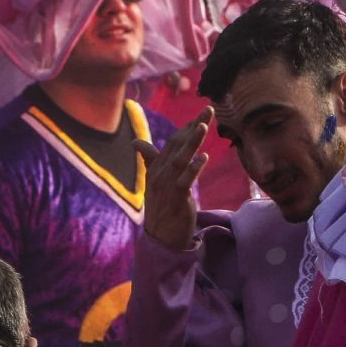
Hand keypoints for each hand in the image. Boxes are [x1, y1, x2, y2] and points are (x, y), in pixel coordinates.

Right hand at [137, 113, 210, 251]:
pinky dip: (193, 168)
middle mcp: (160, 174)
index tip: (203, 112)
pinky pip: (184, 181)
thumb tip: (136, 142)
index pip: (174, 142)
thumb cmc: (162, 207)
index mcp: (157, 168)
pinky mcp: (175, 199)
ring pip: (180, 159)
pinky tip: (202, 157)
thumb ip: (150, 161)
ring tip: (203, 125)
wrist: (160, 238)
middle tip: (209, 108)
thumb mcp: (156, 181)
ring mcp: (166, 186)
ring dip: (192, 142)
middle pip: (178, 145)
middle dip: (194, 126)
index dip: (188, 126)